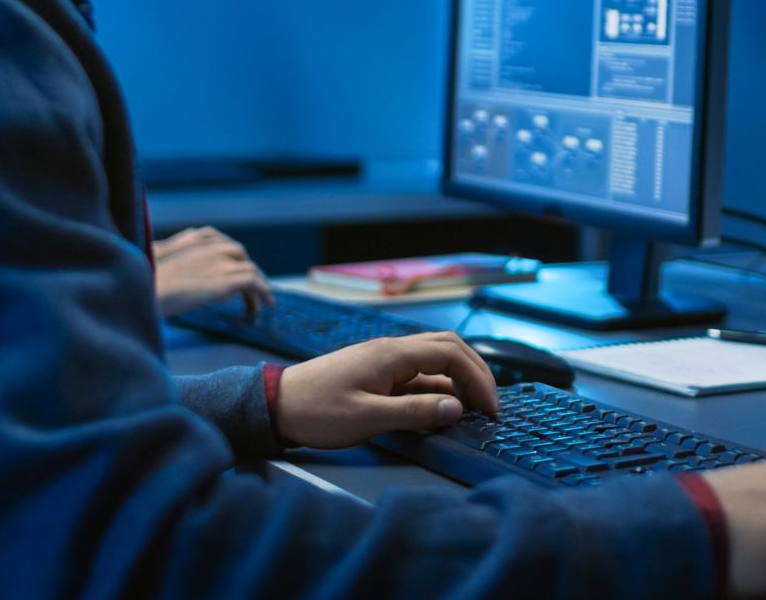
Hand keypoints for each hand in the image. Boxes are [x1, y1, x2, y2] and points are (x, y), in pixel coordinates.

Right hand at [153, 226, 272, 317]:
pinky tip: (261, 306)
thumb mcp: (159, 264)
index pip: (222, 243)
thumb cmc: (145, 281)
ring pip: (251, 269)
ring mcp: (221, 262)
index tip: (234, 270)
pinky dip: (262, 292)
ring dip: (258, 286)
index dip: (231, 259)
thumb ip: (177, 264)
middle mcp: (212, 248)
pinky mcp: (226, 280)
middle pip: (239, 254)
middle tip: (250, 288)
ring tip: (261, 303)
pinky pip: (253, 283)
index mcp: (195, 241)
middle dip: (246, 269)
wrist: (147, 289)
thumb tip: (181, 278)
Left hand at [274, 332, 500, 448]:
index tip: (490, 408)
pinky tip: (439, 407)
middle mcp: (392, 349)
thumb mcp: (367, 417)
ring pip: (434, 357)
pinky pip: (417, 371)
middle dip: (476, 372)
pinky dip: (437, 386)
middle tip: (490, 404)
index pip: (451, 354)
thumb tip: (457, 408)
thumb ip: (415, 413)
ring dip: (458, 377)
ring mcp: (384, 359)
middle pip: (448, 347)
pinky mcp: (376, 371)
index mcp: (393, 354)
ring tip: (471, 406)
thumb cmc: (317, 412)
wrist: (275, 405)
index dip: (478, 379)